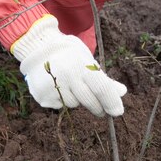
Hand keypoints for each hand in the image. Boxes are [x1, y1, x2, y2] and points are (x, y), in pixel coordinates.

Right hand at [11, 15, 126, 116]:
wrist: (37, 48)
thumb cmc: (69, 55)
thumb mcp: (88, 61)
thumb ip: (104, 79)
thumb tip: (122, 92)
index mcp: (80, 64)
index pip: (101, 87)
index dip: (111, 101)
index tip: (118, 112)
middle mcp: (66, 75)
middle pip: (90, 101)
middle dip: (99, 107)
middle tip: (101, 109)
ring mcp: (53, 86)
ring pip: (75, 104)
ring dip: (78, 100)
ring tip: (70, 85)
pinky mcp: (43, 96)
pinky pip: (61, 105)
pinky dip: (64, 100)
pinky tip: (58, 87)